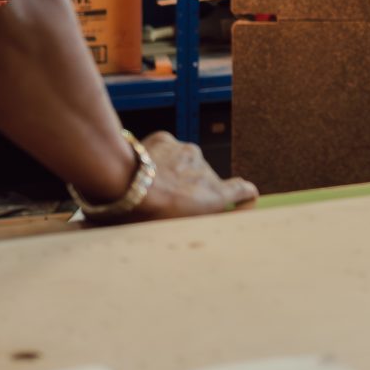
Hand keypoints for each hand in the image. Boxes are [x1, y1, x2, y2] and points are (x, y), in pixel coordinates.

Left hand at [128, 131, 258, 218]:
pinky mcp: (165, 140)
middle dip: (191, 189)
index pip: (243, 190)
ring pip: (183, 164)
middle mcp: (206, 169)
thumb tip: (210, 215)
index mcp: (214, 194)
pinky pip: (165, 150)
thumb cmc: (150, 214)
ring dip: (174, 173)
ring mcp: (186, 150)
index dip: (245, 194)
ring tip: (150, 186)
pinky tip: (143, 169)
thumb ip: (199, 220)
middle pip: (204, 180)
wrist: (124, 182)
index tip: (244, 199)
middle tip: (168, 202)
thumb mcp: (180, 229)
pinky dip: (159, 159)